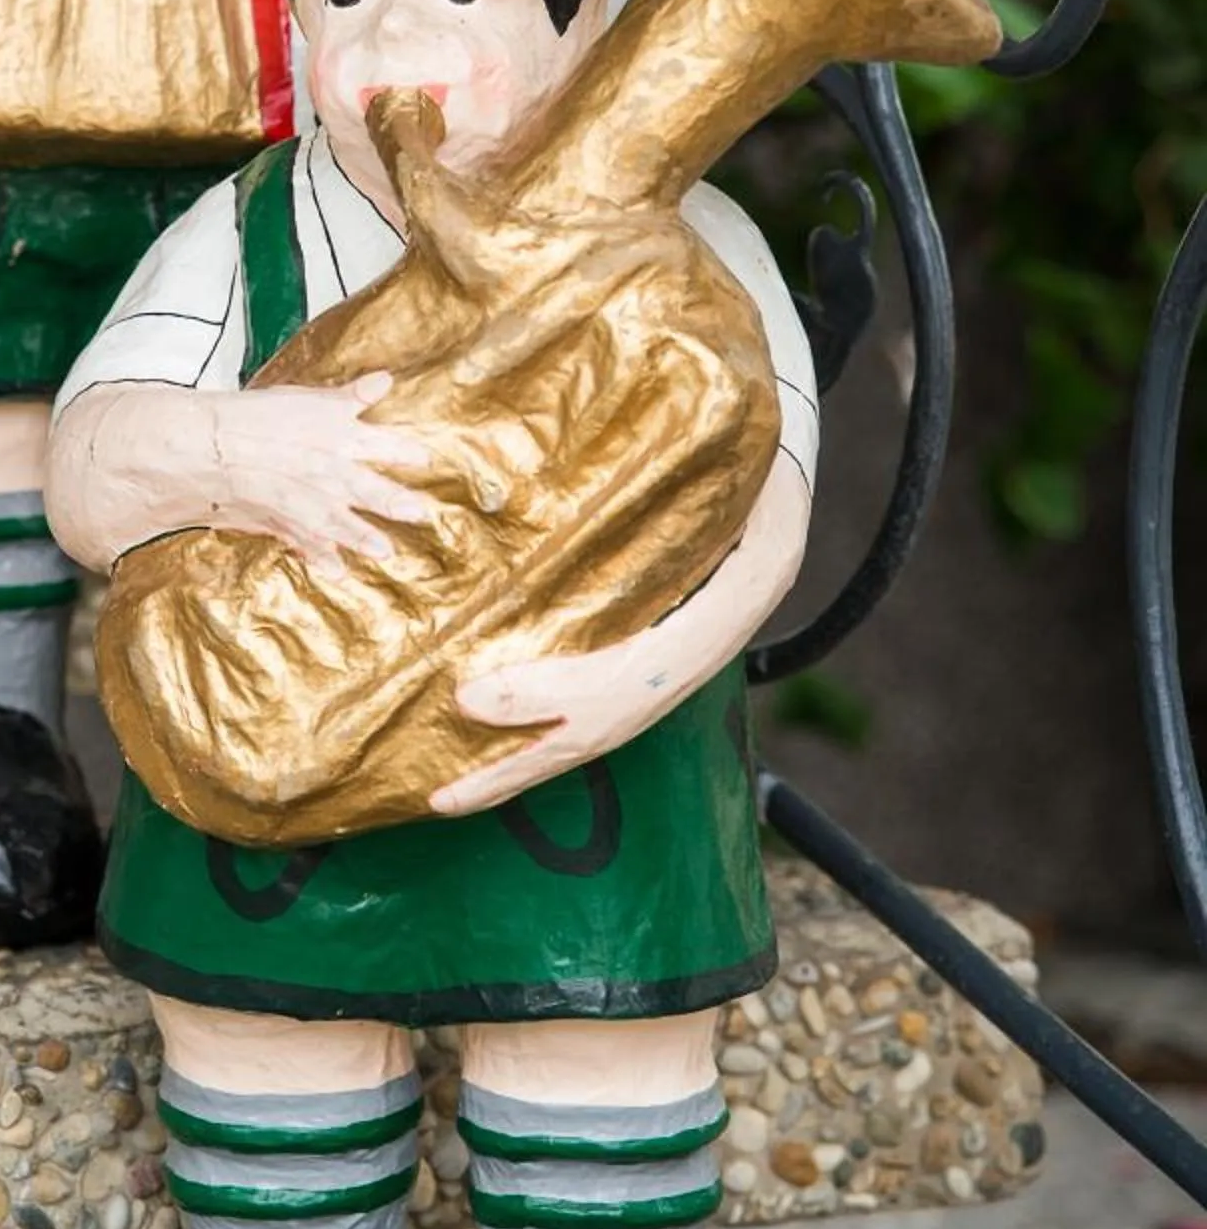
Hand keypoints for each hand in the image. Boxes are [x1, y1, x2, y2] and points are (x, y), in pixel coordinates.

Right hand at [196, 373, 436, 568]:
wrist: (215, 448)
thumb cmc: (256, 417)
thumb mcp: (308, 398)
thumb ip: (351, 396)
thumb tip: (385, 380)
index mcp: (339, 437)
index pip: (383, 444)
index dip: (406, 451)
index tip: (425, 458)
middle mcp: (330, 472)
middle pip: (369, 489)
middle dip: (395, 501)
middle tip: (419, 512)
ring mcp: (308, 501)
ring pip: (343, 523)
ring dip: (363, 537)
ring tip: (384, 552)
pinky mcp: (284, 521)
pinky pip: (307, 542)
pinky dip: (321, 557)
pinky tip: (337, 570)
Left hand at [435, 447, 814, 816]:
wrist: (785, 464)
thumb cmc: (753, 442)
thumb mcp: (754, 443)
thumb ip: (708, 459)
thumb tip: (643, 430)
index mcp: (744, 588)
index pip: (639, 669)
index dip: (556, 694)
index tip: (475, 697)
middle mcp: (715, 638)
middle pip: (614, 721)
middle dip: (526, 751)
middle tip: (443, 778)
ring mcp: (686, 662)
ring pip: (603, 735)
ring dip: (524, 767)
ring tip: (448, 797)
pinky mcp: (656, 665)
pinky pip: (594, 718)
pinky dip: (536, 744)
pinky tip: (480, 760)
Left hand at [435, 632, 686, 815]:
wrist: (683, 656)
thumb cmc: (628, 675)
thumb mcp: (568, 687)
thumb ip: (518, 697)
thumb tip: (463, 702)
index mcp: (561, 750)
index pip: (504, 779)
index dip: (468, 793)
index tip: (433, 804)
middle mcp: (571, 746)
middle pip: (516, 774)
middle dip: (481, 786)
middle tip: (446, 793)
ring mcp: (586, 729)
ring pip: (530, 752)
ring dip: (500, 758)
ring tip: (471, 754)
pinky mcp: (596, 706)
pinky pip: (547, 728)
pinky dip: (522, 726)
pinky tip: (519, 709)